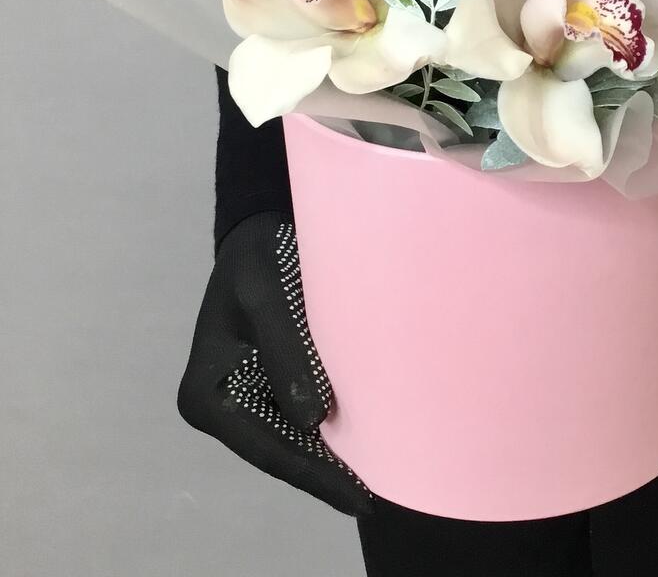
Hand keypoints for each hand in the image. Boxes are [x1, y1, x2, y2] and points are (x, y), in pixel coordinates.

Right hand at [177, 211, 373, 515]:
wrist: (256, 235)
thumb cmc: (257, 260)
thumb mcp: (266, 295)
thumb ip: (285, 352)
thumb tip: (310, 420)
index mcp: (207, 395)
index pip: (268, 447)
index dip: (314, 474)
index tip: (357, 496)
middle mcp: (219, 406)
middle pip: (279, 452)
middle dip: (324, 475)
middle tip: (373, 499)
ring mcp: (240, 399)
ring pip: (289, 440)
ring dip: (327, 459)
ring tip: (374, 480)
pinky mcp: (263, 385)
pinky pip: (295, 418)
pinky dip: (325, 433)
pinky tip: (359, 444)